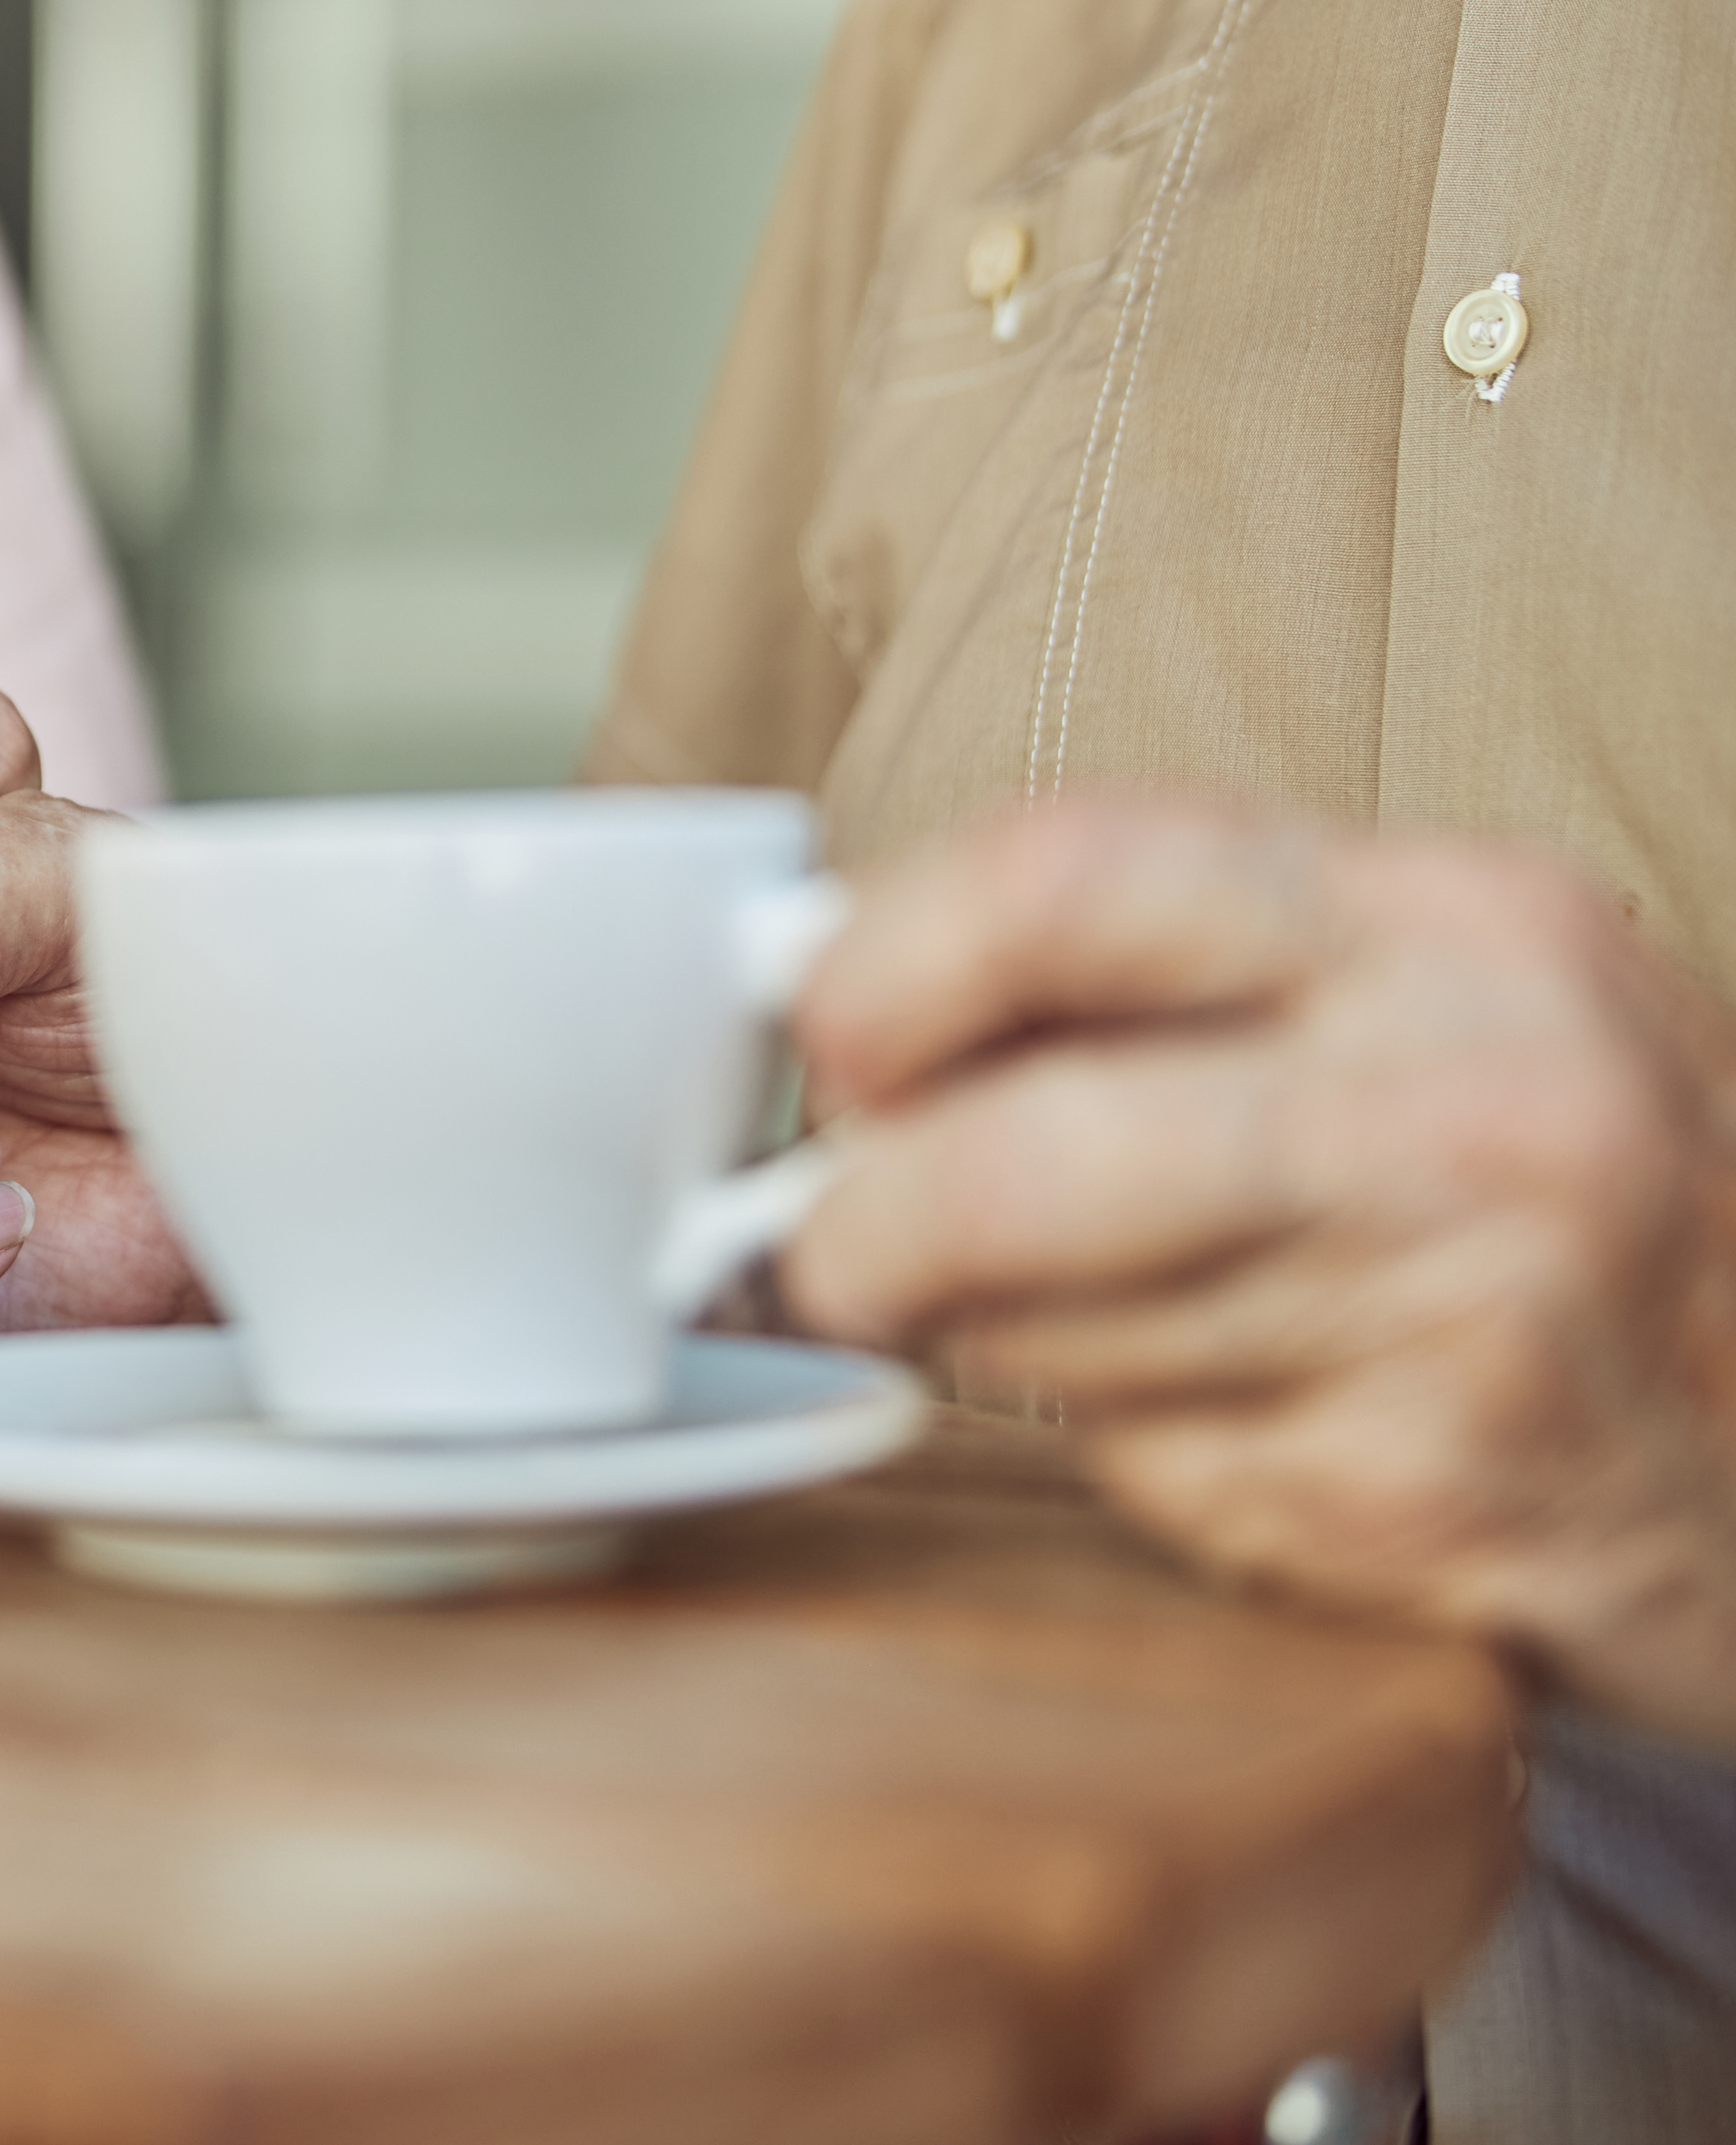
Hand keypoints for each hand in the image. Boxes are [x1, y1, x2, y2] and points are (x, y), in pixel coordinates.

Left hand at [785, 799, 1735, 1747]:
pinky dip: (1139, 1454)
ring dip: (1001, 1341)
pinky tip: (1244, 1424)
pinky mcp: (1438, 1490)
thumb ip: (1150, 971)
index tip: (821, 1035)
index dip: (883, 967)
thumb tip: (826, 986)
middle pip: (1027, 1148)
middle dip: (868, 1218)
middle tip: (822, 1250)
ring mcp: (1478, 1303)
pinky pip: (1151, 1464)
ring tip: (1093, 1320)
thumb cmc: (1543, 1200)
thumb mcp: (1409, 1009)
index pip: (1070, 874)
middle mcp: (1486, 1094)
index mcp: (1457, 922)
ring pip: (1056, 1327)